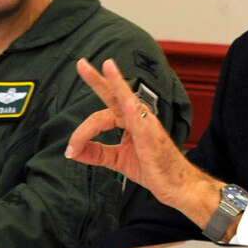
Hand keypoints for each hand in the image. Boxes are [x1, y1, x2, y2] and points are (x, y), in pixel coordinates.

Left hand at [65, 58, 222, 227]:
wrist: (175, 184)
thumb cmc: (153, 168)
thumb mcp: (117, 160)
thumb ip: (96, 153)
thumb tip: (73, 151)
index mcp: (128, 121)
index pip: (100, 117)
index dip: (82, 132)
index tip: (71, 150)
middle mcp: (137, 117)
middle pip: (114, 95)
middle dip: (97, 79)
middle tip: (81, 64)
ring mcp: (146, 123)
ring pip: (126, 100)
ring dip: (116, 83)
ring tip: (108, 66)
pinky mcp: (152, 135)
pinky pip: (142, 118)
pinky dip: (133, 108)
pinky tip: (129, 102)